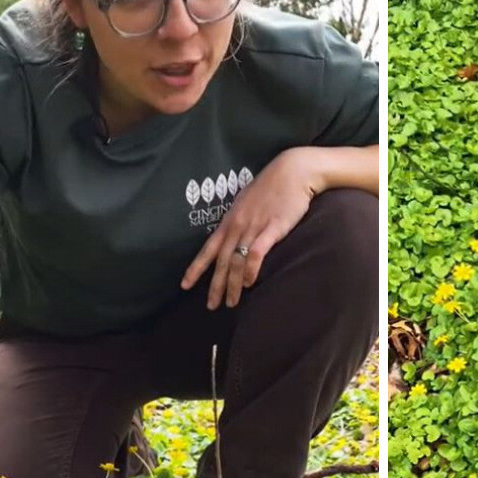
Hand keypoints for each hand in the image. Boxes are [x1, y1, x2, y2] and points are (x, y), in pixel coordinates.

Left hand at [181, 148, 317, 310]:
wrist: (293, 171)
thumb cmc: (272, 187)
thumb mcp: (247, 203)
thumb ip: (239, 221)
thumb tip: (233, 235)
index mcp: (229, 221)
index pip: (208, 249)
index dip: (195, 268)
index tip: (184, 285)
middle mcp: (237, 226)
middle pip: (220, 261)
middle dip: (214, 286)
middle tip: (211, 306)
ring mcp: (253, 227)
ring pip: (235, 261)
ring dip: (232, 285)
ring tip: (231, 303)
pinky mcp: (272, 228)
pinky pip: (256, 252)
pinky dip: (250, 269)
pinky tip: (249, 283)